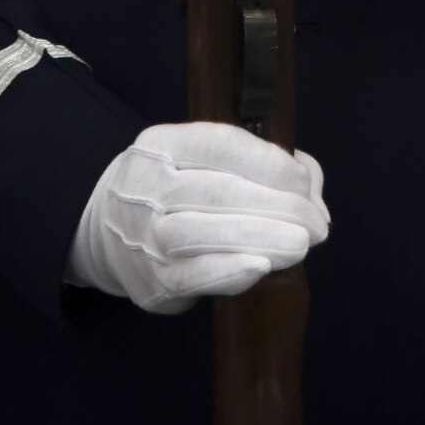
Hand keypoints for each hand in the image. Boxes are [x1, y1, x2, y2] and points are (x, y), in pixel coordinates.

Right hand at [64, 121, 328, 314]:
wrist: (107, 232)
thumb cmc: (176, 188)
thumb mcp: (200, 158)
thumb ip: (258, 162)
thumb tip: (311, 184)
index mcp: (163, 144)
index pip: (219, 144)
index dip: (267, 162)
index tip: (303, 182)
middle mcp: (147, 184)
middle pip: (218, 191)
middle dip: (278, 207)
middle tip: (317, 225)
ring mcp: (145, 234)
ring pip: (203, 232)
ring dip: (261, 238)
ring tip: (301, 245)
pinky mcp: (152, 280)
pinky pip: (191, 276)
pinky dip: (228, 271)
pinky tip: (261, 267)